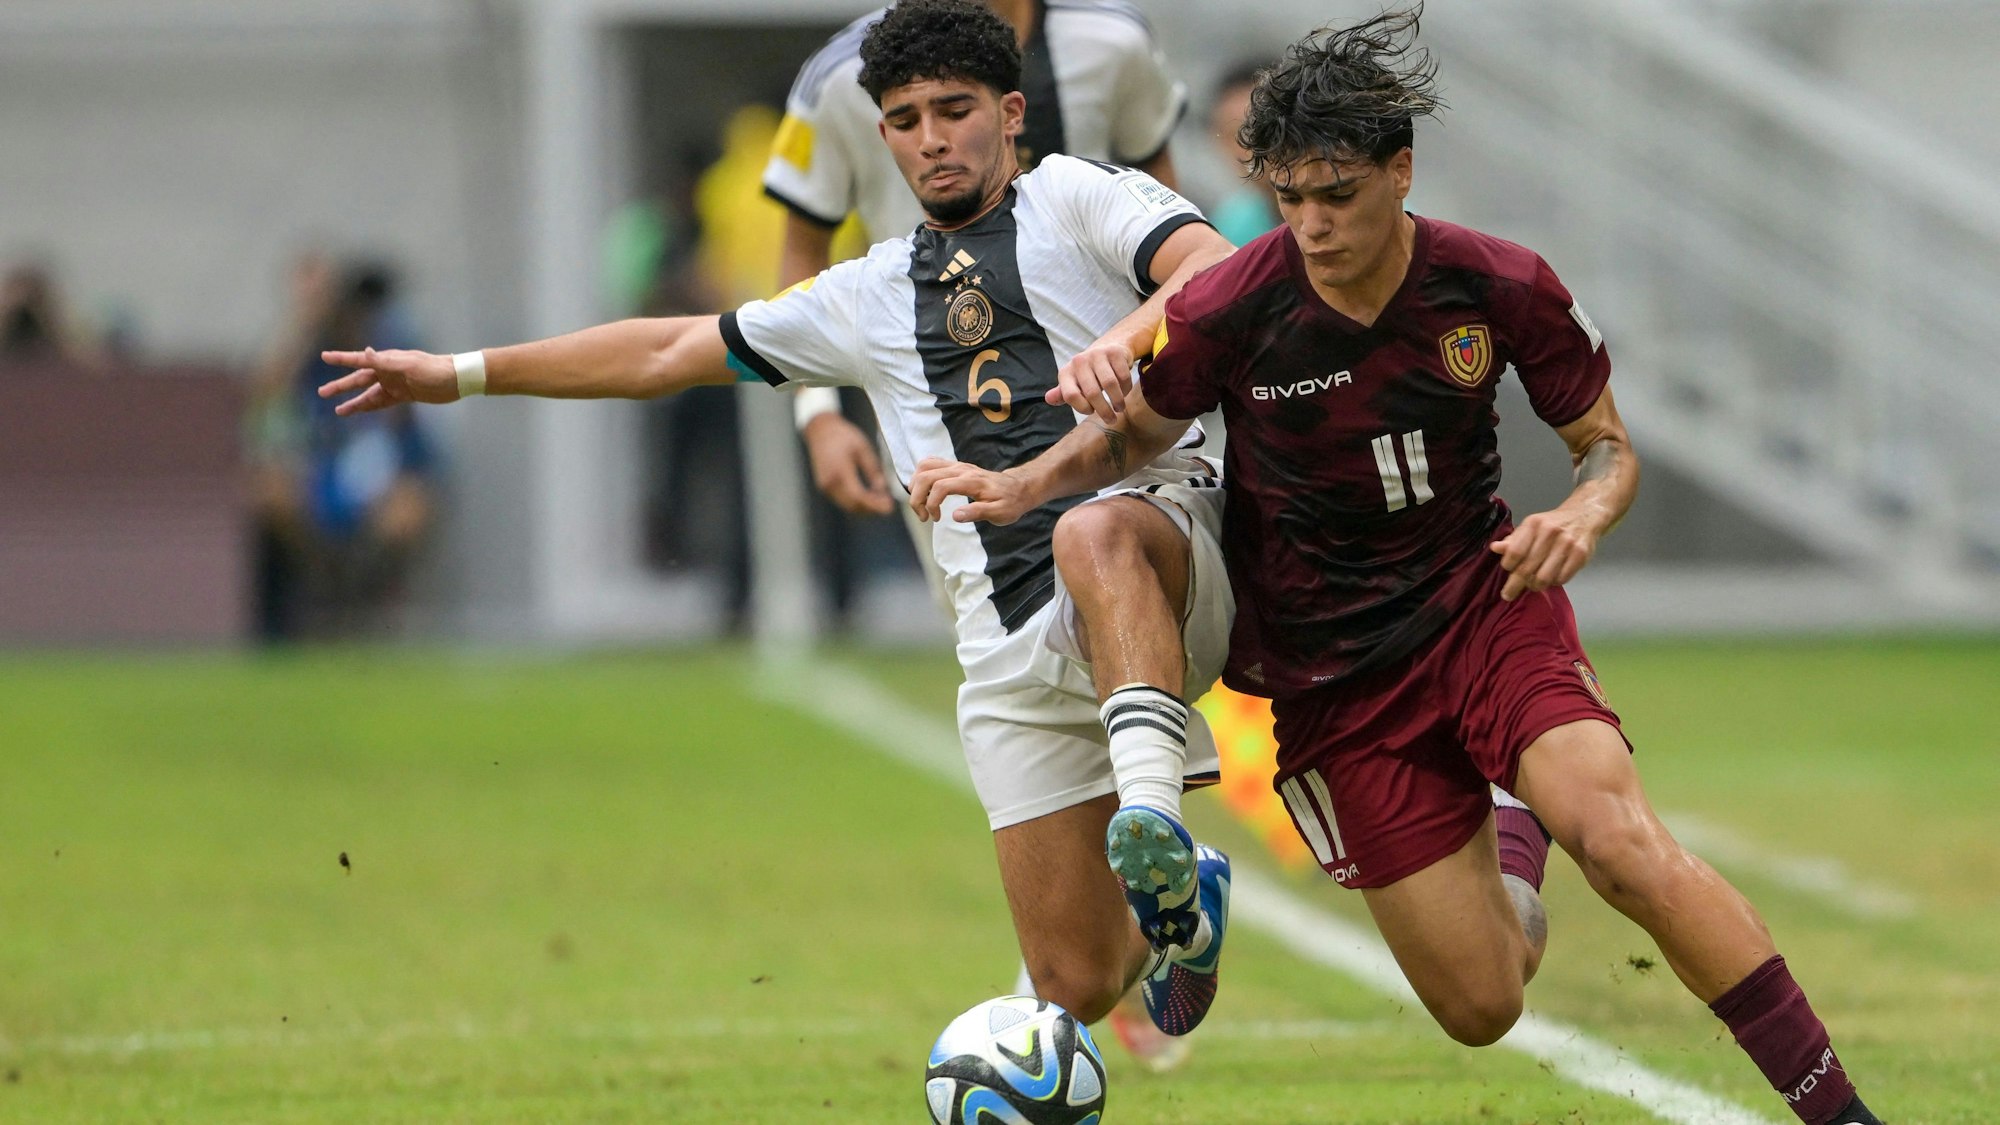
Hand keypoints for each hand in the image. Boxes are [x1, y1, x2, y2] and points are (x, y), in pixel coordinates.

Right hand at [318, 347, 456, 414]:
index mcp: (387, 361)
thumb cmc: (434, 369)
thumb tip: (366, 352)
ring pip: (368, 394)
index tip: (324, 356)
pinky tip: (360, 411)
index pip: (359, 359)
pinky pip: (382, 402)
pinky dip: (370, 406)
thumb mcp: (408, 366)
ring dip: (354, 402)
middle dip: (341, 386)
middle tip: (321, 392)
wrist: (457, 380)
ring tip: (337, 410)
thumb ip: (385, 362)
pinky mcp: (404, 395)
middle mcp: (388, 371)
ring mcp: (395, 384)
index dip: (341, 359)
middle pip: (359, 379)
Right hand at [801, 413, 893, 515]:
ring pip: (847, 506)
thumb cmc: (843, 436)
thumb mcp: (863, 448)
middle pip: (853, 506)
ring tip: (881, 501)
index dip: (875, 505)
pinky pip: (842, 501)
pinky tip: (869, 496)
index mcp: (840, 472)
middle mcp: (830, 483)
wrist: (820, 430)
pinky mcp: (824, 487)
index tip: (890, 507)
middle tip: (889, 507)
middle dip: (872, 509)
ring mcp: (825, 487)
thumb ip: (873, 470)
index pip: (859, 497)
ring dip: (865, 508)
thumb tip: (882, 489)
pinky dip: (856, 503)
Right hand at [908, 457, 1036, 525]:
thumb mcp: (1000, 513)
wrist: (1018, 487)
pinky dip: (920, 477)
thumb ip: (978, 512)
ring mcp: (957, 465)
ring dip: (915, 486)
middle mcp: (961, 469)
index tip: (936, 519)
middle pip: (926, 474)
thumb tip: (955, 516)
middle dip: (917, 497)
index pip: (940, 486)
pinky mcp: (954, 466)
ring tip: (922, 505)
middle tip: (924, 517)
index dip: (931, 504)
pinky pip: (930, 463)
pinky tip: (926, 493)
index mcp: (971, 481)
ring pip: (924, 466)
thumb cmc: (1010, 502)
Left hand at [1044, 340, 1135, 422]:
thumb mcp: (1073, 383)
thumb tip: (1048, 399)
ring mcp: (1097, 355)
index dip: (1082, 408)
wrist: (1108, 347)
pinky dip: (1126, 388)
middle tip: (1111, 420)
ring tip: (1119, 408)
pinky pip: (1123, 376)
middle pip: (1092, 393)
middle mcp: (1079, 361)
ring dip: (1117, 401)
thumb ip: (1062, 394)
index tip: (1091, 412)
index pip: (1070, 395)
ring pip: (1110, 384)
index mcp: (1066, 372)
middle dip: (1104, 410)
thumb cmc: (1088, 373)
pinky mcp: (1114, 352)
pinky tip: (1124, 392)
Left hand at [1489, 508, 1600, 600]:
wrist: (1583, 516)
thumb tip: (1495, 548)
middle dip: (1515, 585)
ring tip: (1533, 584)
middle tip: (1508, 594)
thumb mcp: (1530, 527)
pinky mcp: (1581, 555)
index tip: (1507, 570)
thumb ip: (1513, 540)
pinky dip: (1553, 583)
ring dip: (1535, 585)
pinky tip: (1551, 578)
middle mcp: (1550, 532)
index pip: (1515, 551)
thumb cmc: (1551, 524)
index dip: (1508, 565)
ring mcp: (1567, 544)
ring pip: (1544, 578)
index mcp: (1534, 524)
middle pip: (1527, 568)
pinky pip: (1562, 579)